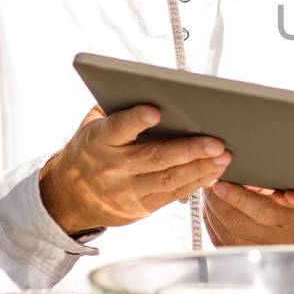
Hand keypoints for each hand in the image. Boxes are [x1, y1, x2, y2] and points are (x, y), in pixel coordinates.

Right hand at [39, 106, 229, 234]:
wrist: (69, 196)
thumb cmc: (90, 150)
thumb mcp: (93, 124)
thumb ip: (117, 106)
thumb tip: (151, 86)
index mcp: (98, 141)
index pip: (117, 128)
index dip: (135, 120)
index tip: (154, 111)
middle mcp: (112, 167)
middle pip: (154, 158)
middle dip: (188, 150)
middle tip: (216, 142)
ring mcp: (127, 190)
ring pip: (168, 179)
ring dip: (200, 168)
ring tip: (224, 156)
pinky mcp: (140, 207)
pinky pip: (173, 194)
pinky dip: (196, 182)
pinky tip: (213, 171)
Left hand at [203, 181, 293, 244]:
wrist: (291, 227)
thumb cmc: (288, 201)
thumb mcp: (287, 189)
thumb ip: (269, 182)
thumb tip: (239, 169)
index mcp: (290, 220)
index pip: (263, 211)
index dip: (238, 197)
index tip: (221, 183)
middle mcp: (275, 240)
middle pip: (238, 223)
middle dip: (218, 201)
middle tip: (209, 184)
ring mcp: (257, 249)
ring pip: (225, 232)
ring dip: (212, 209)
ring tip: (209, 192)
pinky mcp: (240, 253)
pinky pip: (220, 238)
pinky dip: (211, 220)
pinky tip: (211, 207)